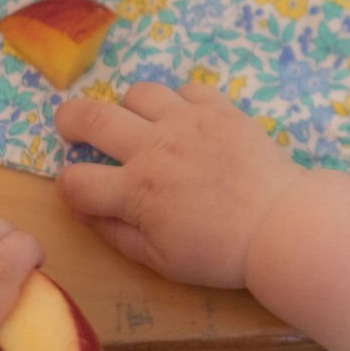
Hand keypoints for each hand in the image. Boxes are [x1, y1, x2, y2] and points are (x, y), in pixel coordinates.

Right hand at [53, 83, 305, 288]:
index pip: (76, 181)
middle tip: (71, 127)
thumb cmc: (219, 251)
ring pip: (139, 93)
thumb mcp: (160, 260)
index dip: (68, 187)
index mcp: (135, 191)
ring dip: (131, 108)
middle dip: (70, 120)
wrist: (281, 225)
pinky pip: (187, 89)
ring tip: (142, 125)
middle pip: (91, 117)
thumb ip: (116, 234)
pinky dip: (181, 102)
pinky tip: (189, 122)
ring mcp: (187, 121)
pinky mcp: (219, 108)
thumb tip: (83, 212)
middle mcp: (154, 147)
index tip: (80, 190)